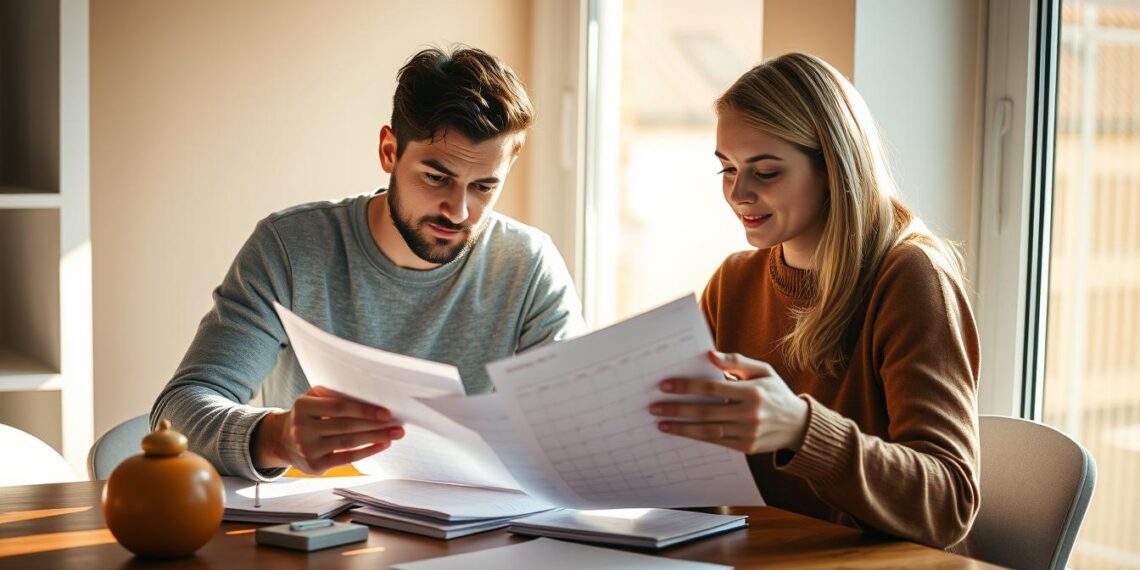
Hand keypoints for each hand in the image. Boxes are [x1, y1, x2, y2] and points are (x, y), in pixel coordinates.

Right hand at [252, 386, 404, 472]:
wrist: (282, 441)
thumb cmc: (307, 416)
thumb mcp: (313, 399)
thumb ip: (334, 394)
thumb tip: (368, 393)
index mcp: (303, 406)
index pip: (339, 407)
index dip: (364, 410)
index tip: (386, 412)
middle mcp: (302, 428)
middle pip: (346, 426)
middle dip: (375, 425)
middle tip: (397, 424)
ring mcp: (307, 448)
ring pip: (348, 442)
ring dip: (375, 438)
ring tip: (394, 434)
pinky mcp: (314, 465)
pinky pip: (345, 458)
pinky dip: (366, 452)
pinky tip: (381, 445)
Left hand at [649, 351, 808, 453]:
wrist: (798, 425)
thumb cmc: (775, 392)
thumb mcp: (763, 371)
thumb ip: (736, 362)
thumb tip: (709, 355)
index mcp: (753, 391)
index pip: (712, 388)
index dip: (686, 386)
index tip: (665, 386)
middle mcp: (750, 414)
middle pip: (705, 411)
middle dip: (677, 409)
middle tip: (654, 407)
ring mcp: (748, 433)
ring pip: (708, 431)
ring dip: (681, 428)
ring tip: (661, 424)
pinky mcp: (745, 447)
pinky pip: (716, 442)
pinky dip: (697, 437)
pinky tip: (681, 432)